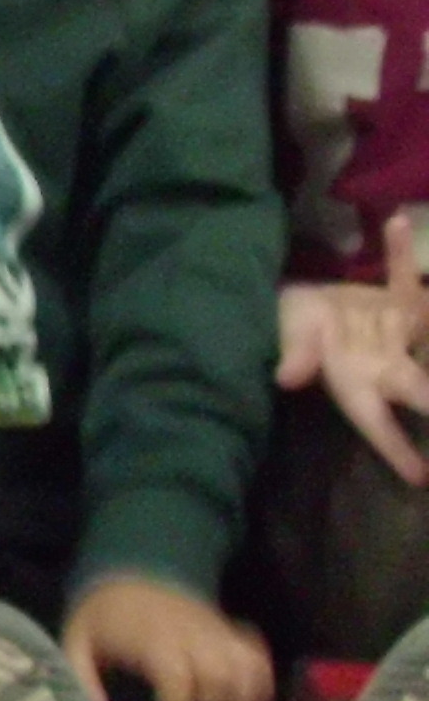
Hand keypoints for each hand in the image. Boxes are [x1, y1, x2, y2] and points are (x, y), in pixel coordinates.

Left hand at [61, 573, 274, 700]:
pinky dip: (262, 681)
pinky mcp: (228, 628)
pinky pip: (257, 654)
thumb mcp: (76, 642)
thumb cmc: (102, 617)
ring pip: (245, 667)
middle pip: (218, 678)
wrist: (129, 573)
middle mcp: (190, 634)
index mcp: (151, 640)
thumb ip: (82, 678)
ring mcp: (214, 629)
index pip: (176, 680)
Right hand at [274, 226, 428, 486]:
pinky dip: (399, 253)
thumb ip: (294, 355)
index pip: (377, 423)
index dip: (398, 450)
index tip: (421, 478)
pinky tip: (396, 222)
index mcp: (354, 384)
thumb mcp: (287, 341)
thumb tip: (287, 377)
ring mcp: (398, 336)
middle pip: (421, 391)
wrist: (294, 303)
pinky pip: (402, 277)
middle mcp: (385, 366)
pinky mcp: (399, 304)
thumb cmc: (286, 330)